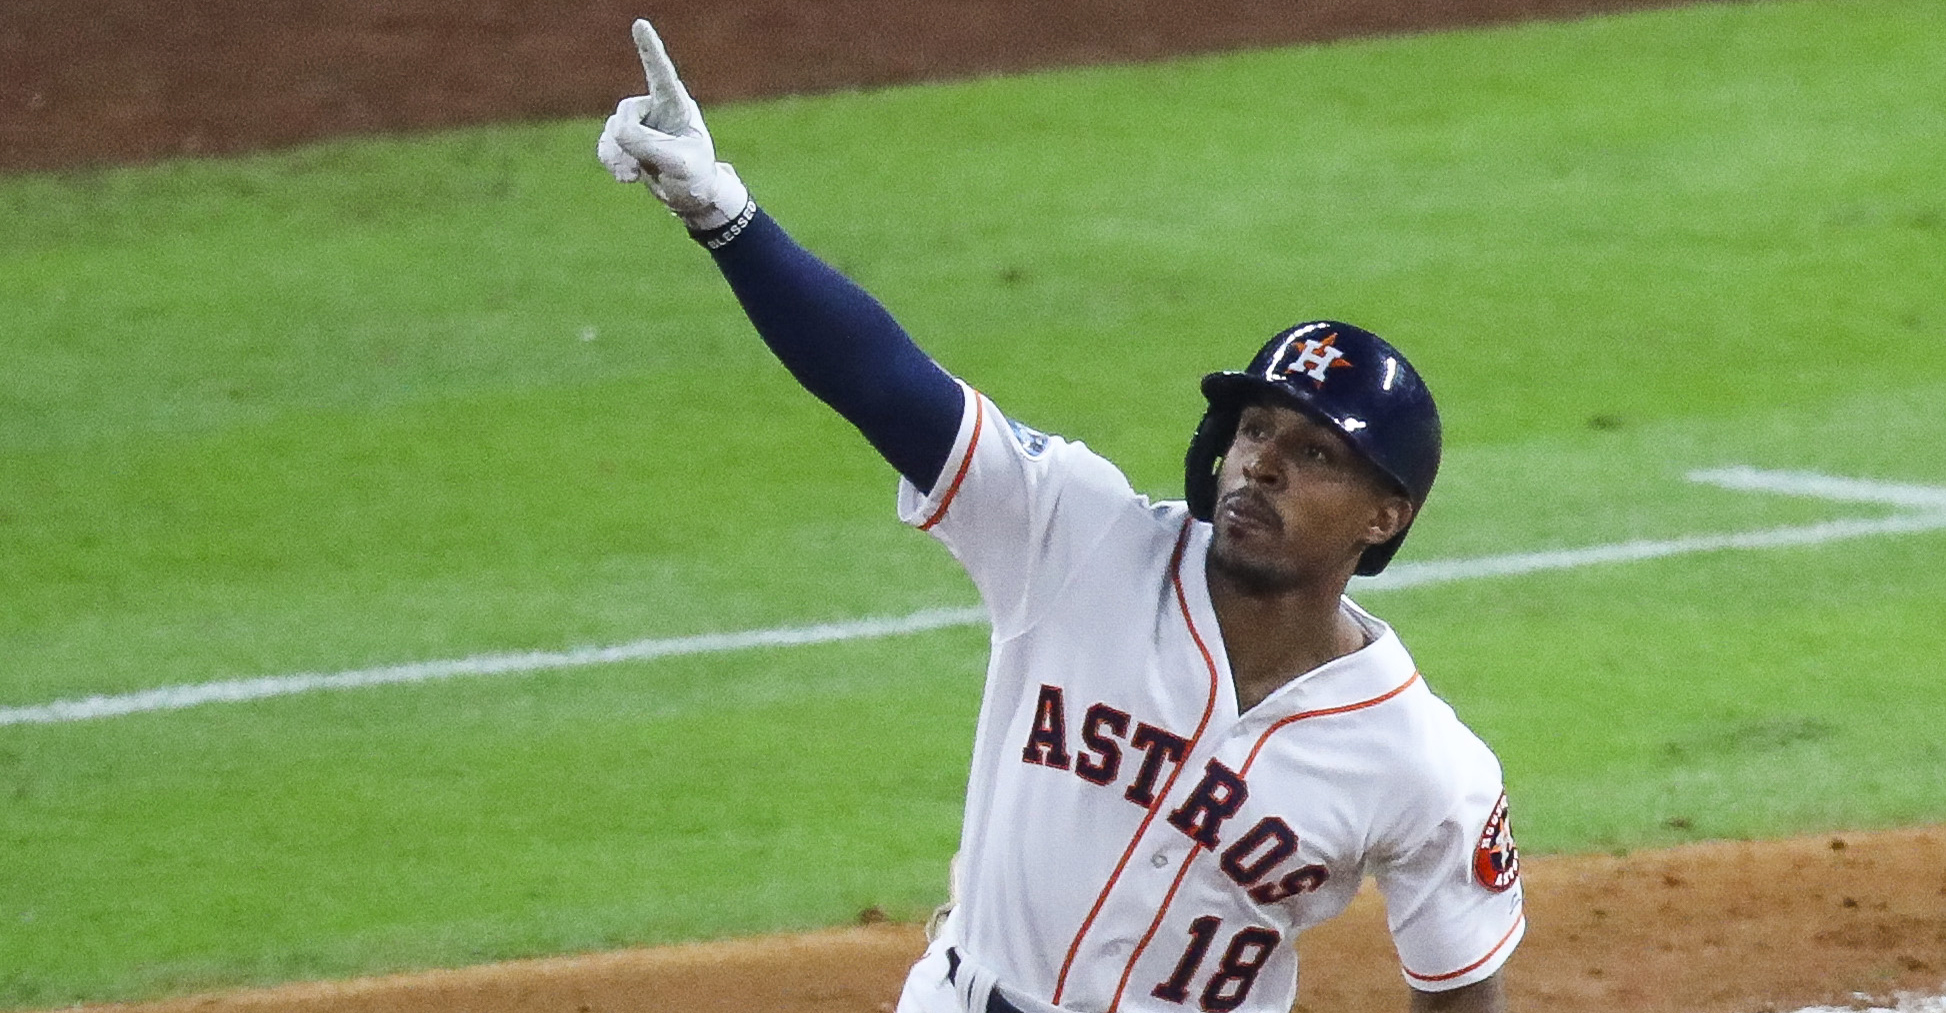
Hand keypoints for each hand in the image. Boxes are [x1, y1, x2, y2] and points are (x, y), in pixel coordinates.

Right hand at [596, 18, 750, 229]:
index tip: (640, 24)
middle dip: (629, 141)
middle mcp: (657, 108)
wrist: (691, 198)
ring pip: (612, 129)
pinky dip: (610, 160)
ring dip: (617, 155)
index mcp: (678, 107)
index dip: (650, 50)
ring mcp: (641, 123)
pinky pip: (606, 143)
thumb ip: (648, 144)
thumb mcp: (678, 164)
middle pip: (626, 113)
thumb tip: (618, 132)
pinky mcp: (628, 139)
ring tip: (633, 176)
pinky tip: (626, 177)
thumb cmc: (695, 177)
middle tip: (642, 165)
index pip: (662, 74)